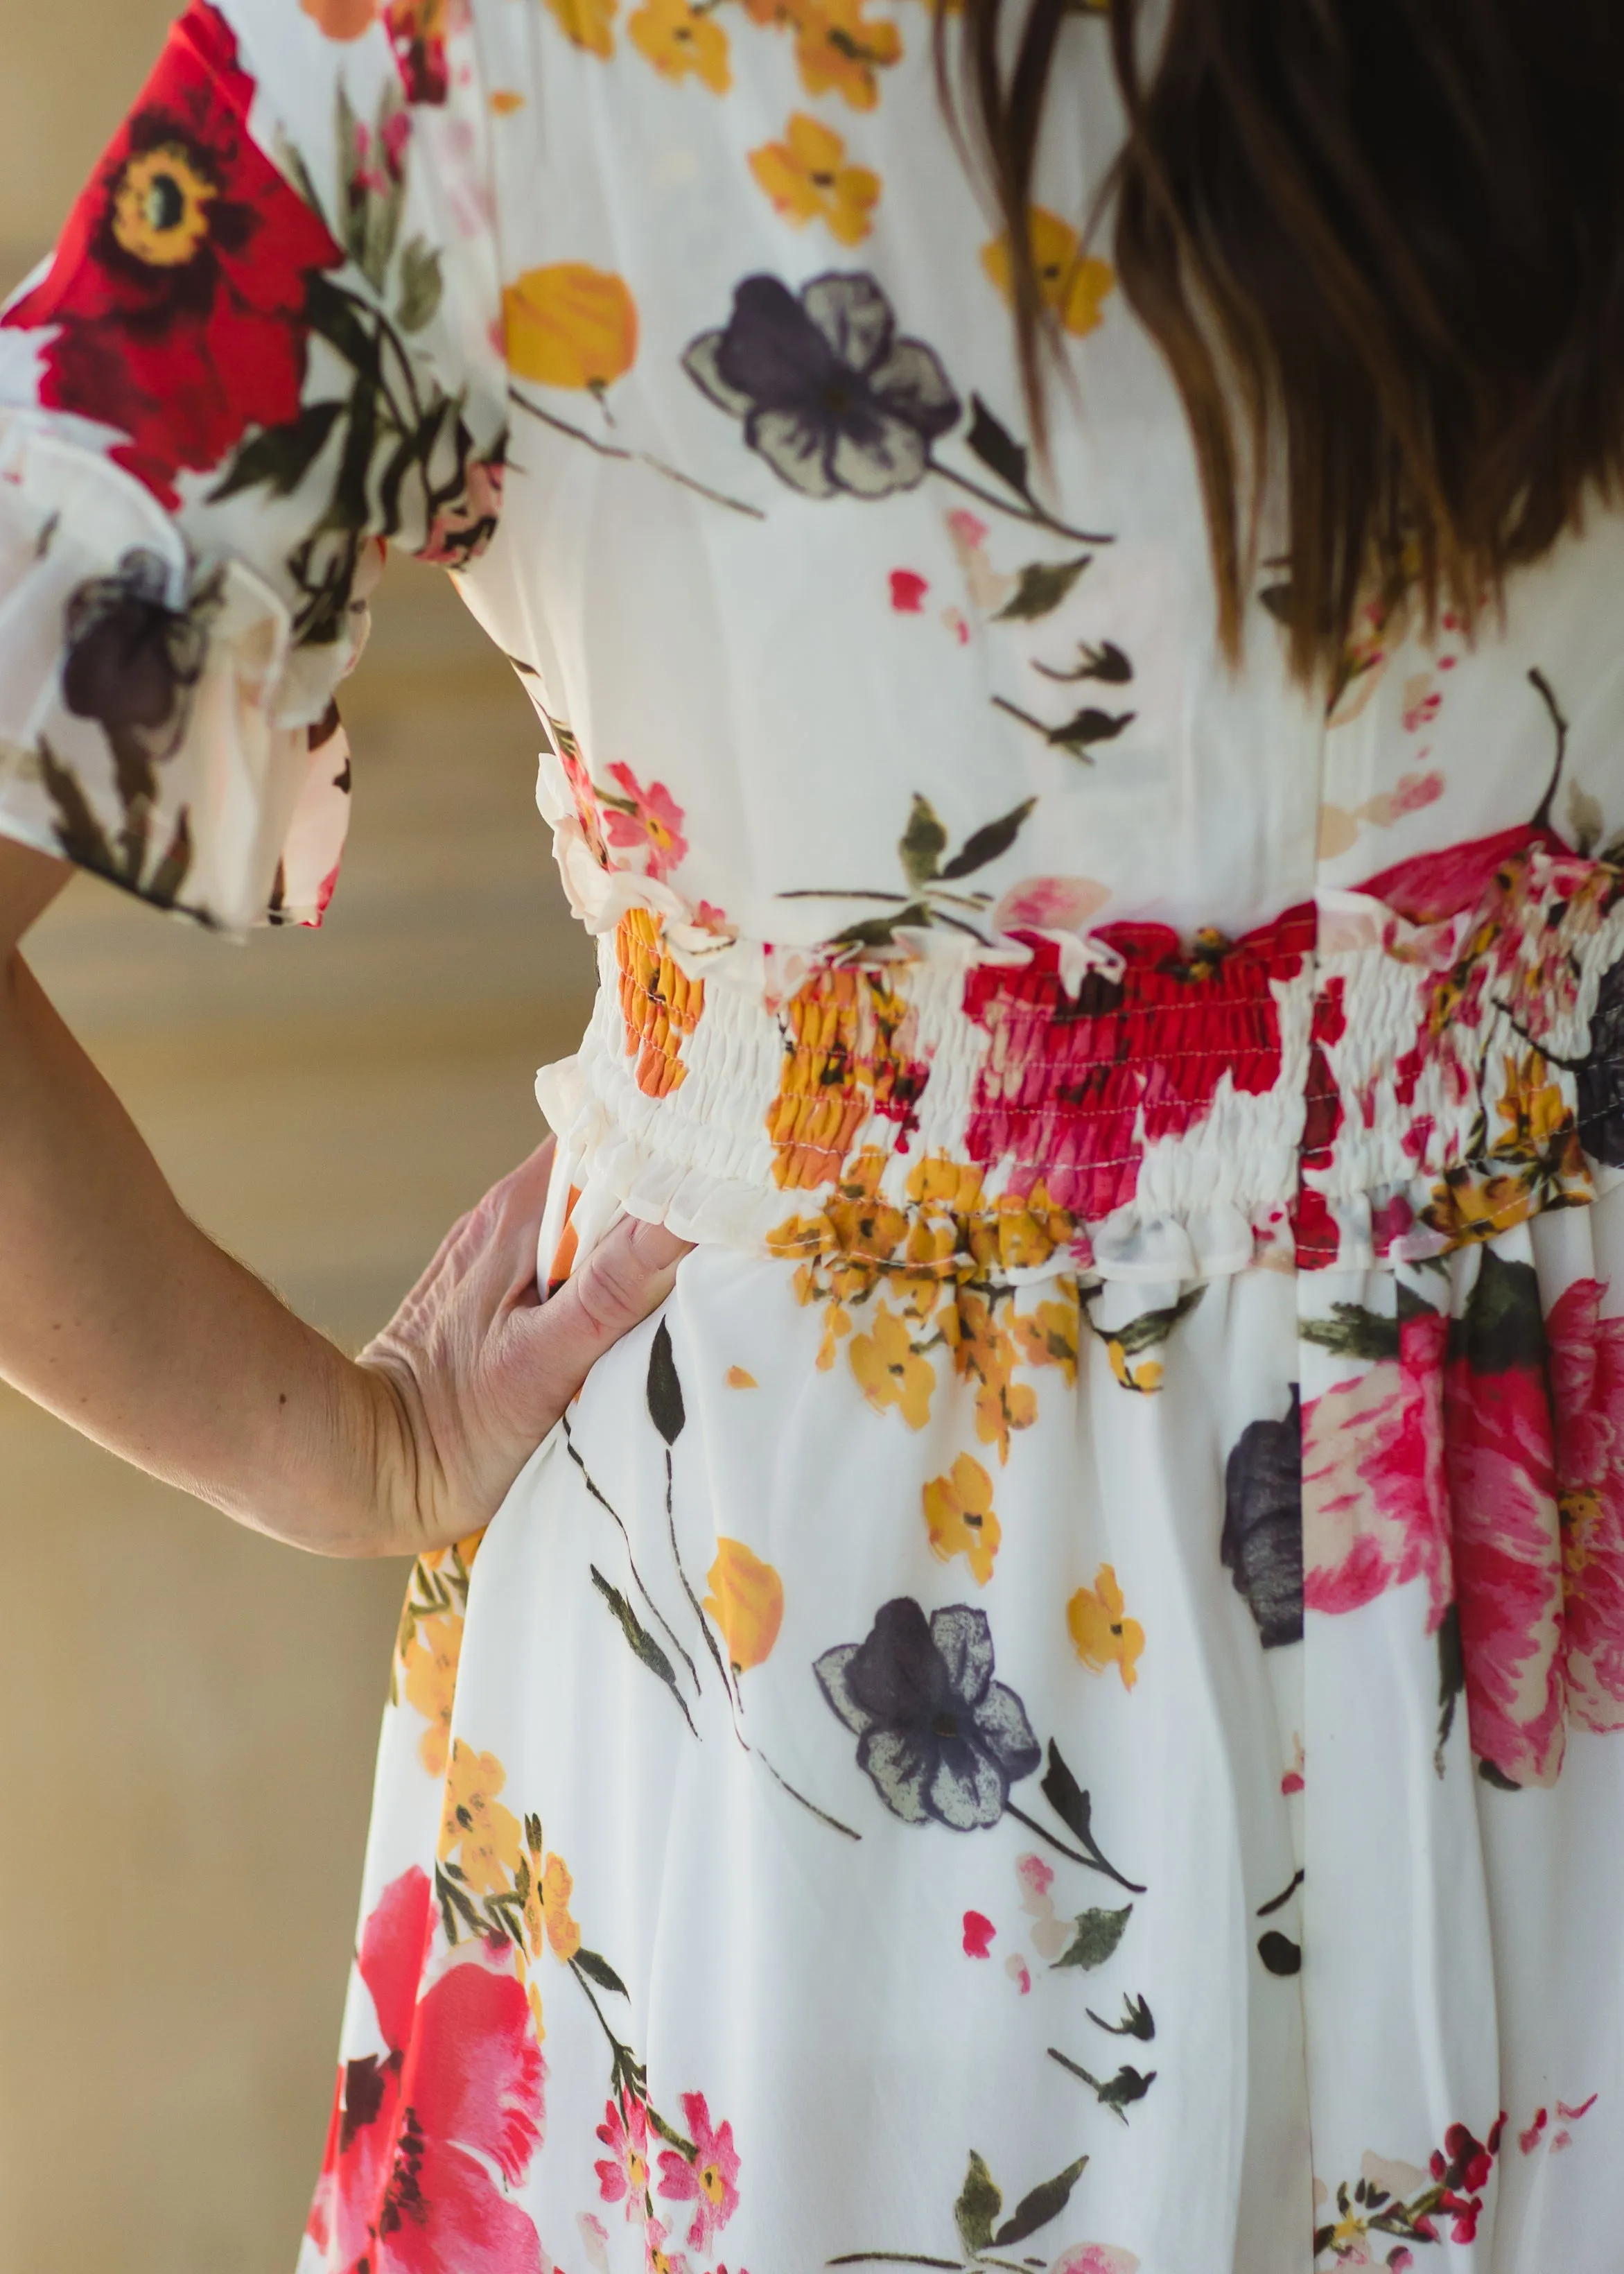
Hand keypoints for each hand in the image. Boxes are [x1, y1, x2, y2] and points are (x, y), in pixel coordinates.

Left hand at [360, 1138, 690, 1554]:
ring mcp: (506, 1252)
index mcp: (520, 1214)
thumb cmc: (454, 1426)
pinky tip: (655, 1299)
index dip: (670, 1141)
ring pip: (597, 1216)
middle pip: (611, 1173)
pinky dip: (620, 1268)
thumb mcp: (542, 1362)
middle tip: (740, 1209)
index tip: (729, 1159)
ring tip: (715, 1253)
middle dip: (671, 1188)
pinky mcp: (506, 1290)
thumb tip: (680, 1217)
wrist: (370, 1469)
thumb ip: (612, 1289)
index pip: (607, 1137)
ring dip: (648, 1232)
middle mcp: (511, 1216)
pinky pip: (578, 1256)